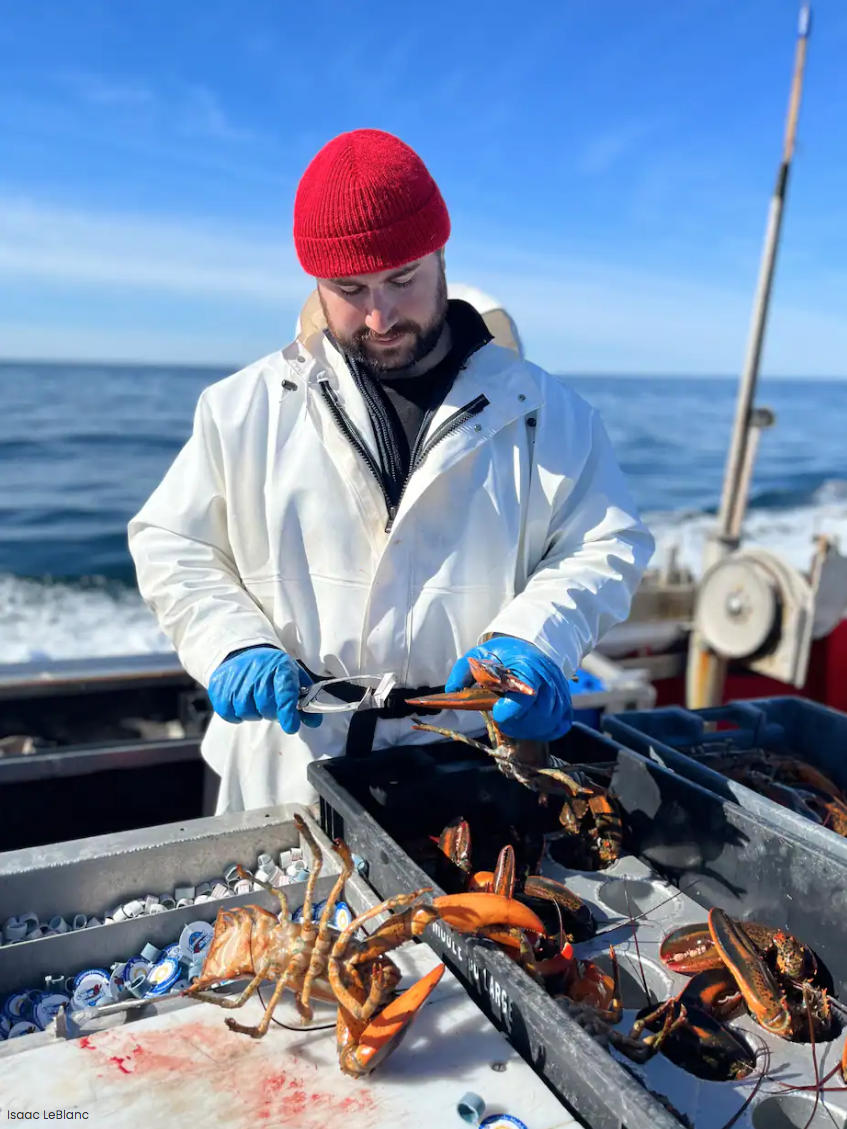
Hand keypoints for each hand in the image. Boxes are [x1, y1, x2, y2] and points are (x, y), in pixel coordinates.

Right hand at [207, 646, 321, 734]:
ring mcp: (236, 679)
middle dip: (271, 713)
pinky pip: (228, 713)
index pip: (285, 691)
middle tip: (272, 709)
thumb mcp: (291, 676)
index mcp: (279, 667)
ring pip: (246, 711)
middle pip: (265, 705)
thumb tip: (314, 723)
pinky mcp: (219, 688)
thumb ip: (304, 699)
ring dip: (254, 713)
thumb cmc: (271, 669)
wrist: (241, 652)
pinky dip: (236, 715)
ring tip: (256, 703)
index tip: (291, 726)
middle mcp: (257, 671)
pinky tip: (241, 705)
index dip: (288, 711)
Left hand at [445, 636, 571, 741]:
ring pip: (548, 723)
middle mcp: (549, 680)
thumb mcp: (481, 654)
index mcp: (528, 666)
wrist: (530, 645)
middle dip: (516, 723)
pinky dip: (544, 731)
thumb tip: (452, 690)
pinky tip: (529, 724)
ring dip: (527, 729)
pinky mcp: (565, 703)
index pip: (525, 696)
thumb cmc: (504, 653)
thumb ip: (464, 671)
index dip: (510, 712)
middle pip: (539, 715)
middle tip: (502, 717)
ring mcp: (560, 692)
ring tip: (513, 720)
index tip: (497, 712)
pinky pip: (559, 726)